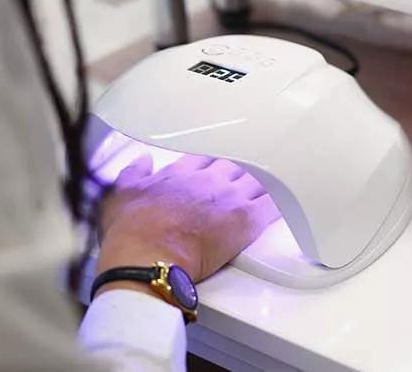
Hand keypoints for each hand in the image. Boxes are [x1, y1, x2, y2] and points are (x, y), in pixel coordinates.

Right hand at [96, 154, 278, 295]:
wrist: (147, 256)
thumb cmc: (132, 232)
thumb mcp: (120, 194)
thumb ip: (133, 173)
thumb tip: (141, 162)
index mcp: (179, 172)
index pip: (204, 156)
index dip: (212, 160)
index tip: (215, 164)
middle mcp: (206, 179)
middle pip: (234, 163)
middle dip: (240, 167)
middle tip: (247, 172)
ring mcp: (229, 197)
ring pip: (257, 178)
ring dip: (265, 180)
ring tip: (275, 181)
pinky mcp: (245, 219)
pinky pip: (274, 204)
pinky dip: (283, 200)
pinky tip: (290, 200)